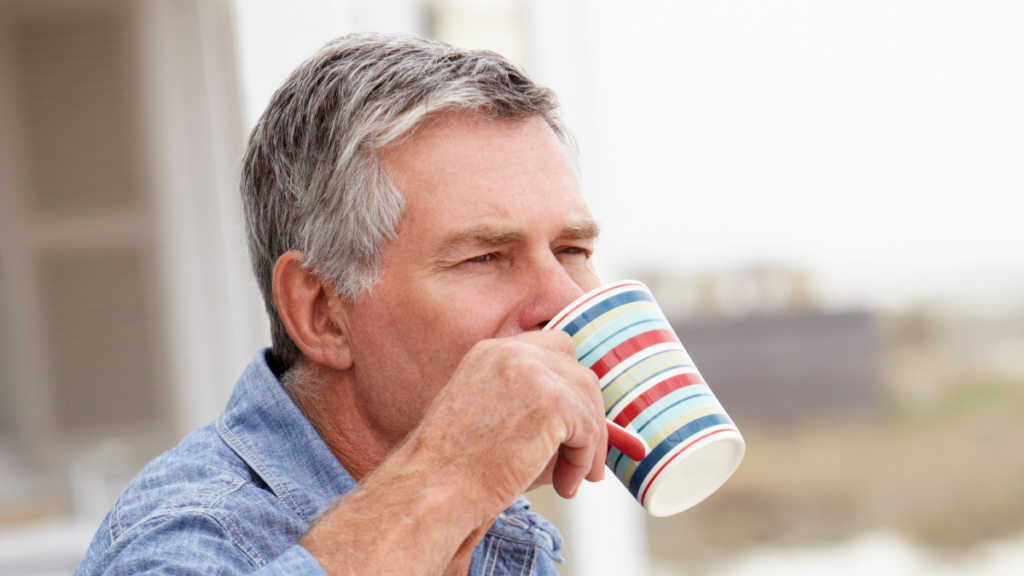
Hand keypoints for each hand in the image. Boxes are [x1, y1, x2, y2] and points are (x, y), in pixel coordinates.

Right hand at [403, 330, 607, 518]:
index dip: (570, 386)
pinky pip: (588, 431)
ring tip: (571, 479)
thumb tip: (588, 424)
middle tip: (586, 458)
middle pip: (578, 373)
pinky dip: (583, 461)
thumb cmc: (455, 468)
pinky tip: (565, 485)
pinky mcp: (553, 402)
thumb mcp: (492, 419)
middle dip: (589, 416)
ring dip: (588, 445)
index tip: (575, 422)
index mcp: (491, 351)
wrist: (433, 487)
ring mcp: (535, 372)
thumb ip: (532, 407)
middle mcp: (513, 351)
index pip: (554, 350)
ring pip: (588, 402)